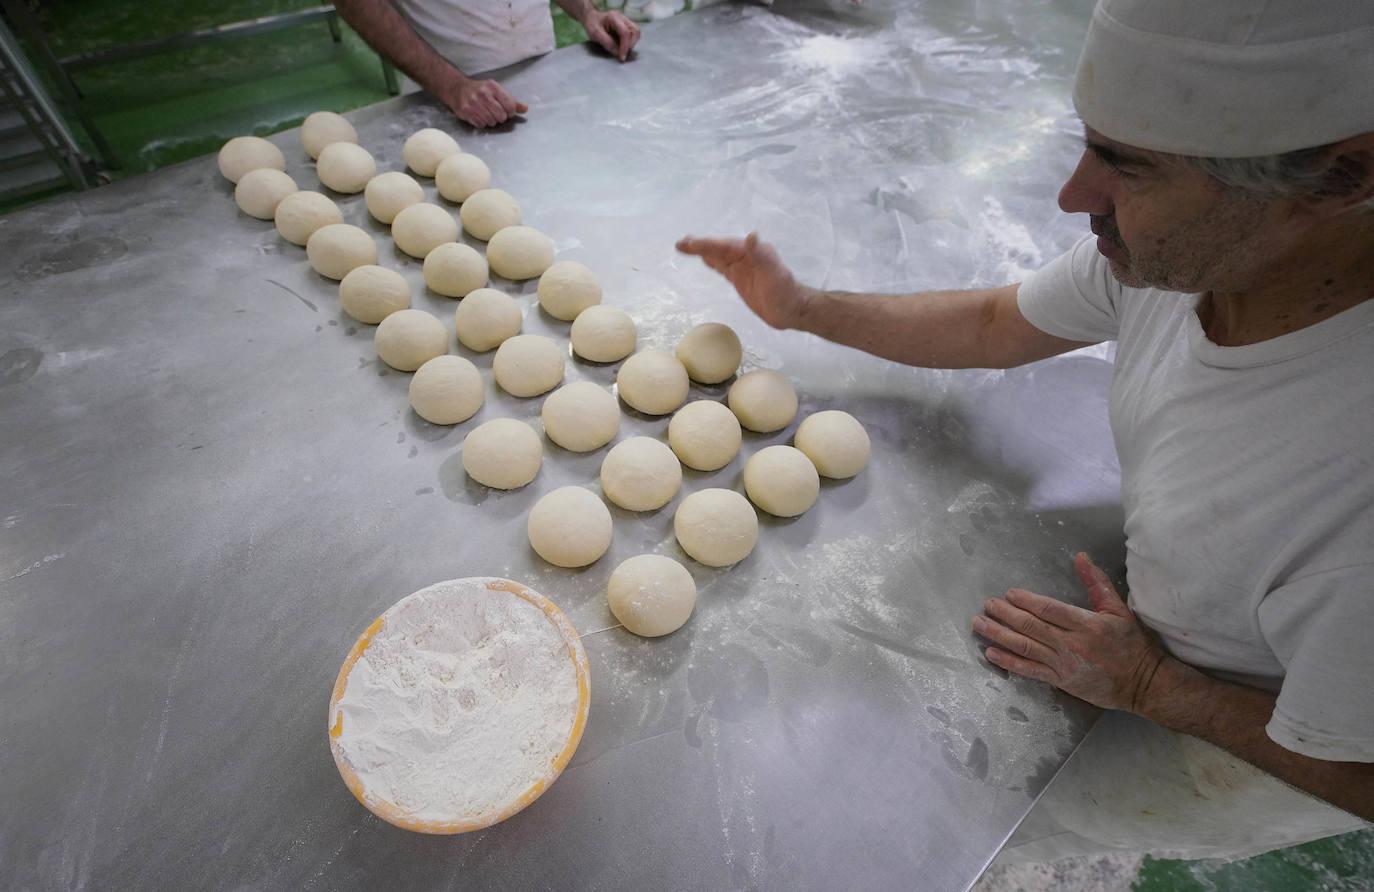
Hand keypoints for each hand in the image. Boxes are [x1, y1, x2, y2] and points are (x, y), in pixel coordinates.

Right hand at [447, 78, 527, 127]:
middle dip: (500, 117)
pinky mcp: (466, 111)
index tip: (506, 111)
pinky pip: (481, 124)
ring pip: (491, 122)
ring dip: (490, 120)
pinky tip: (478, 115)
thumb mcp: (496, 91)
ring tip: (485, 113)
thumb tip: (525, 109)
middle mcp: (483, 94)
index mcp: (493, 87)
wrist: (457, 89)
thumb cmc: (480, 91)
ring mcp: (473, 103)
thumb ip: (511, 101)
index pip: (510, 106)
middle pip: (501, 116)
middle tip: (495, 112)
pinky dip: (481, 122)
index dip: (510, 112)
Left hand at [581, 10, 640, 60]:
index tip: (621, 57)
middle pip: (635, 31)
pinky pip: (633, 35)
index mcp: (614, 17)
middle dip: (631, 45)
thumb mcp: (596, 34)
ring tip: (623, 51)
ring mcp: (626, 22)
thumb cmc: (592, 24)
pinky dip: (629, 43)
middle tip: (623, 54)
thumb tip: (618, 53)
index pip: (625, 32)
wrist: (591, 18)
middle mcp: (623, 18)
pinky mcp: (626, 27)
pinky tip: (622, 47)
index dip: (625, 46)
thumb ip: (607, 43)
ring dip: (631, 44)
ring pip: (636, 33)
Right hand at [675, 233, 809, 328]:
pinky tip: (704, 259)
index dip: (707, 244)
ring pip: (718, 256)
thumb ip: (761, 254)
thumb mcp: (774, 272)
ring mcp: (742, 267)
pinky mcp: (740, 279)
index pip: (724, 246)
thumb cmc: (784, 292)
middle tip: (680, 243)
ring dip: (702, 251)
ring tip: (684, 246)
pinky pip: (722, 267)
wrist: (791, 310)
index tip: (689, 243)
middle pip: (718, 248)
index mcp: (752, 252)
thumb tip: (751, 236)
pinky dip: (711, 261)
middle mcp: (746, 256)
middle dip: (699, 245)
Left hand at [972, 552, 1167, 711]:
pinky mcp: (1061, 681)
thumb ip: (1097, 583)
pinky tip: (991, 653)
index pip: (1050, 610)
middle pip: (1032, 627)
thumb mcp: (1119, 610)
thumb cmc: (1132, 644)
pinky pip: (1030, 670)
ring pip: (1025, 647)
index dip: (1027, 601)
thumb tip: (1080, 557)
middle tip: (987, 605)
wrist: (1144, 684)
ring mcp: (1064, 664)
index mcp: (1087, 624)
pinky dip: (1009, 662)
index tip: (1009, 594)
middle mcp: (1072, 644)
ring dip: (999, 635)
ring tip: (980, 624)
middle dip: (1006, 615)